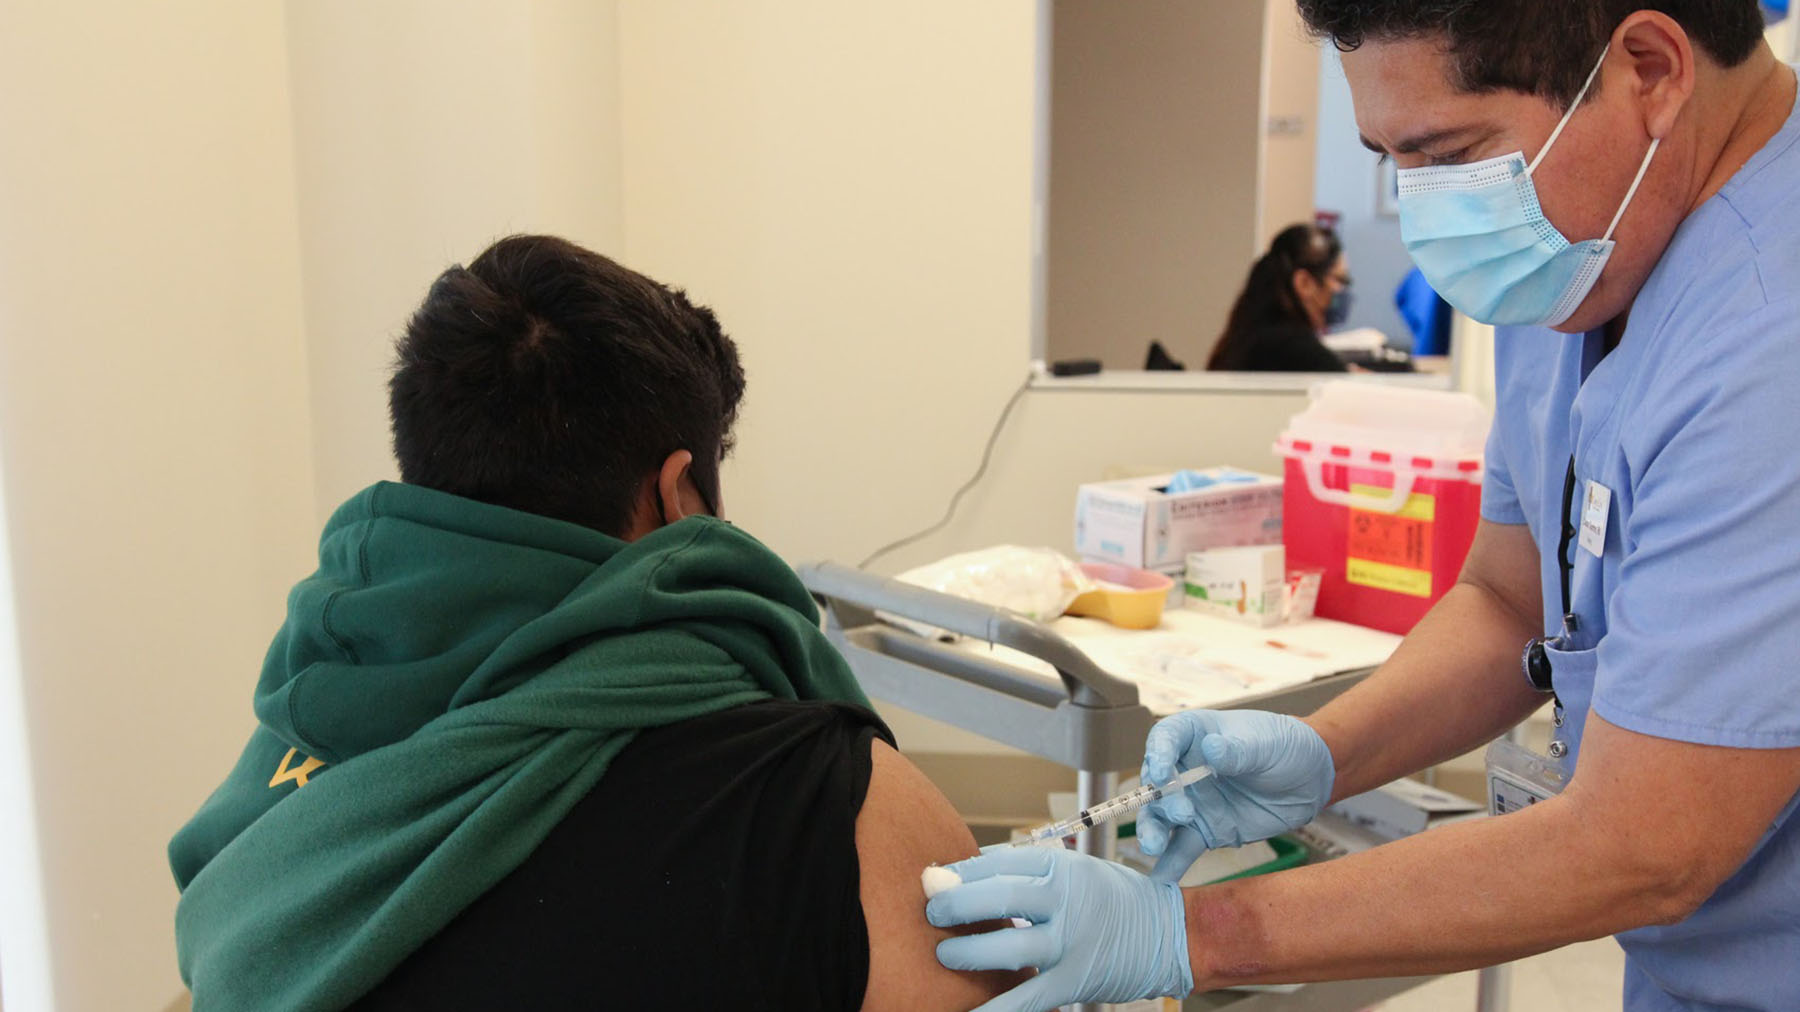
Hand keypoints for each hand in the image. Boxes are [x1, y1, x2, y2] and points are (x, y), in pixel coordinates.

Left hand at [925, 846, 1190, 1011]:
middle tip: (931, 913)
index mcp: (1062, 866)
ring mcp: (1071, 941)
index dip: (961, 872)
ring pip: (1009, 947)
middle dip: (956, 906)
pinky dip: (997, 1008)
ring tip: (944, 954)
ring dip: (968, 952)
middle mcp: (1066, 899)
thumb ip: (1024, 870)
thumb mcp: (1073, 868)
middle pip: (998, 898)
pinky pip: (1028, 997)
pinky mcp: (1075, 980)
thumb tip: (964, 871)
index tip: (934, 879)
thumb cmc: (1112, 898)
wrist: (1167, 934)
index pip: (999, 862)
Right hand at [1137, 709, 1334, 878]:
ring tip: (1153, 847)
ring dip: (1154, 831)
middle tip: (1181, 814)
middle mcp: (1185, 768)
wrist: (1310, 779)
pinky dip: (1170, 864)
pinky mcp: (1206, 831)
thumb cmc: (1285, 746)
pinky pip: (1183, 848)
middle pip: (1157, 782)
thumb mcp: (1266, 744)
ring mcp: (1193, 802)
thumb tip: (1211, 750)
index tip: (1160, 770)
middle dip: (1160, 800)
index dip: (1158, 753)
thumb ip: (1239, 750)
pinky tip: (1160, 880)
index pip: (1166, 738)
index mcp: (1195, 735)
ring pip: (1162, 818)